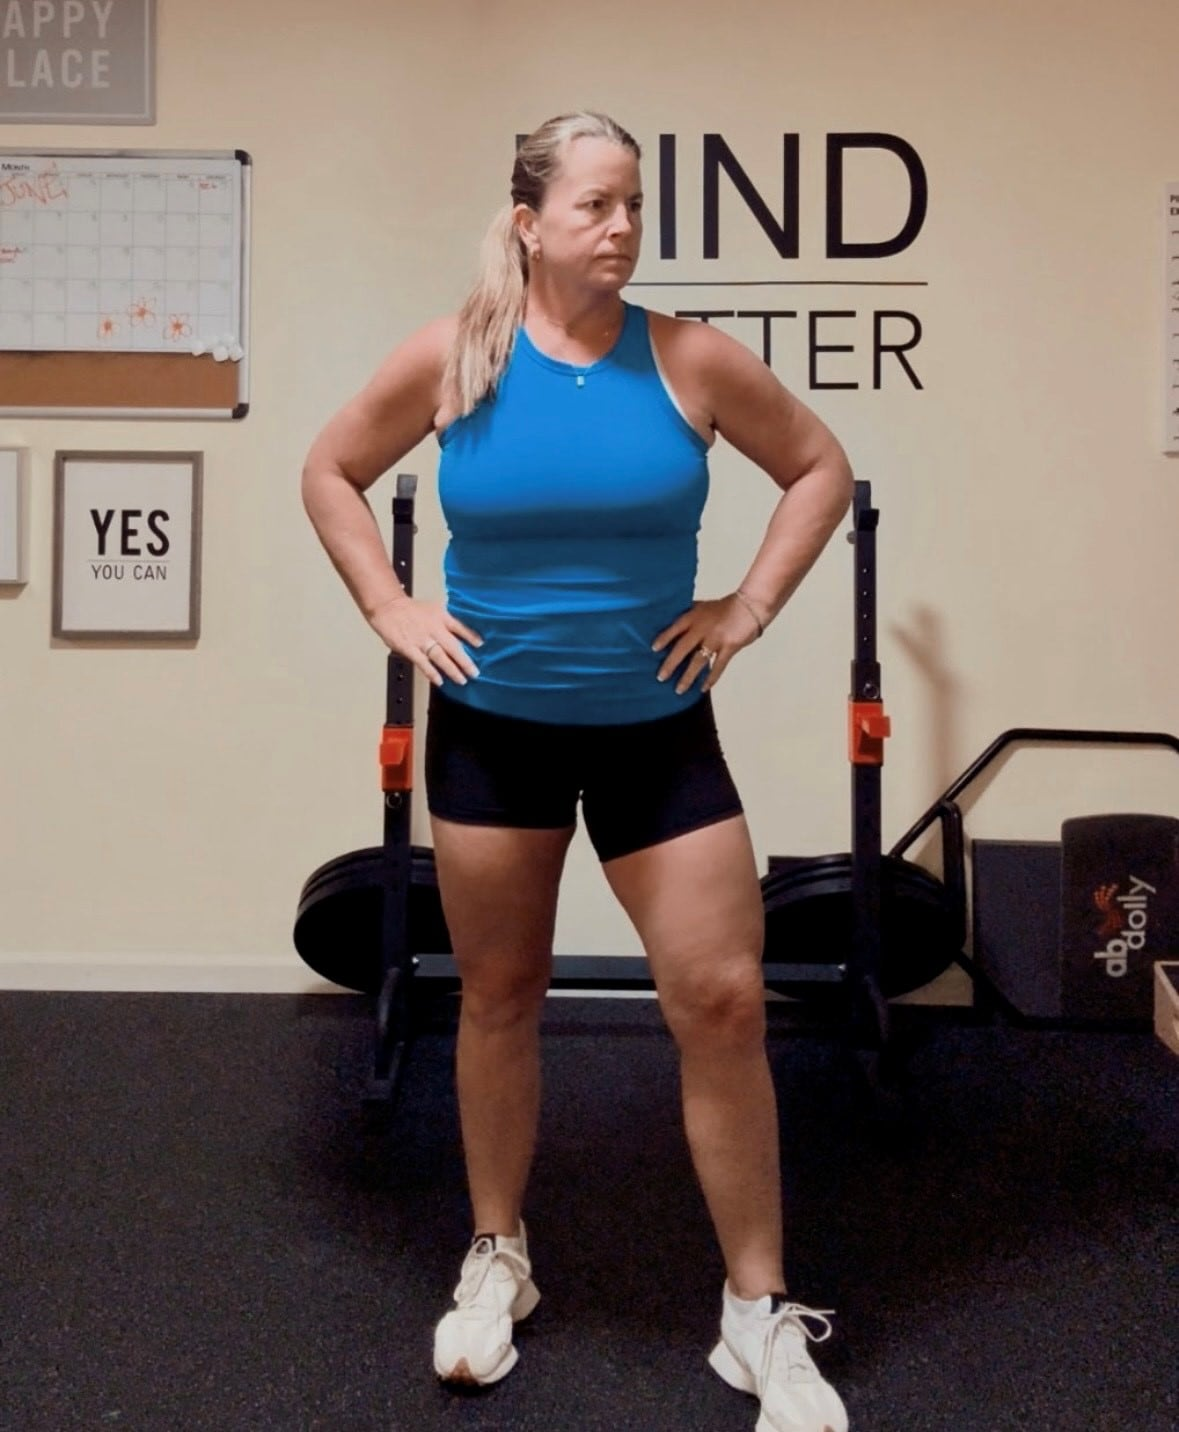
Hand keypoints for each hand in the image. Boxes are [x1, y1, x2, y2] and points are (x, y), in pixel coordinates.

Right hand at [367, 594, 482, 687]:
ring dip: (452, 669)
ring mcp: (422, 639)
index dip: (471, 637)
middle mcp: (434, 628)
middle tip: (474, 672)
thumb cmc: (410, 609)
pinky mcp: (409, 648)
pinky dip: (432, 672)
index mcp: (441, 616)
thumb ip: (446, 621)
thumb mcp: (433, 609)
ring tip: (462, 679)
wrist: (388, 606)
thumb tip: (460, 634)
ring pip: (440, 657)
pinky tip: (440, 681)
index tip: (480, 645)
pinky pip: (423, 663)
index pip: (460, 627)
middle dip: (465, 661)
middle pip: (453, 646)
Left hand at [651, 593, 761, 694]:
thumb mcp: (702, 607)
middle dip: (671, 664)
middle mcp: (702, 627)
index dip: (664, 638)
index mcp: (694, 616)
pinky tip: (703, 688)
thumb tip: (668, 623)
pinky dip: (711, 678)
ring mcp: (716, 638)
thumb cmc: (723, 607)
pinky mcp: (730, 647)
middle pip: (683, 647)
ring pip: (699, 661)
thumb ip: (688, 615)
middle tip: (660, 677)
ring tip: (679, 689)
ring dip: (688, 677)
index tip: (653, 649)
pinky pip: (718, 666)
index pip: (675, 627)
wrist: (749, 606)